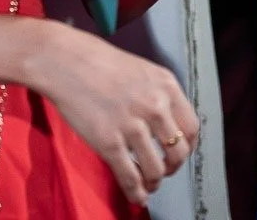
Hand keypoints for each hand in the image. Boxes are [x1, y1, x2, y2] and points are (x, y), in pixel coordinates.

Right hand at [33, 24, 199, 206]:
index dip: (188, 147)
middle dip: (173, 167)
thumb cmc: (99, 62)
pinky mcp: (109, 142)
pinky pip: (130, 176)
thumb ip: (158, 95)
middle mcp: (155, 106)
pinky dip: (136, 192)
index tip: (180, 153)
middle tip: (165, 171)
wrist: (65, 62)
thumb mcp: (143, 71)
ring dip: (154, 182)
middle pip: (178, 151)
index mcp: (166, 86)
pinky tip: (137, 195)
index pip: (191, 127)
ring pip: (156, 169)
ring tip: (149, 184)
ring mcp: (132, 126)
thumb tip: (167, 124)